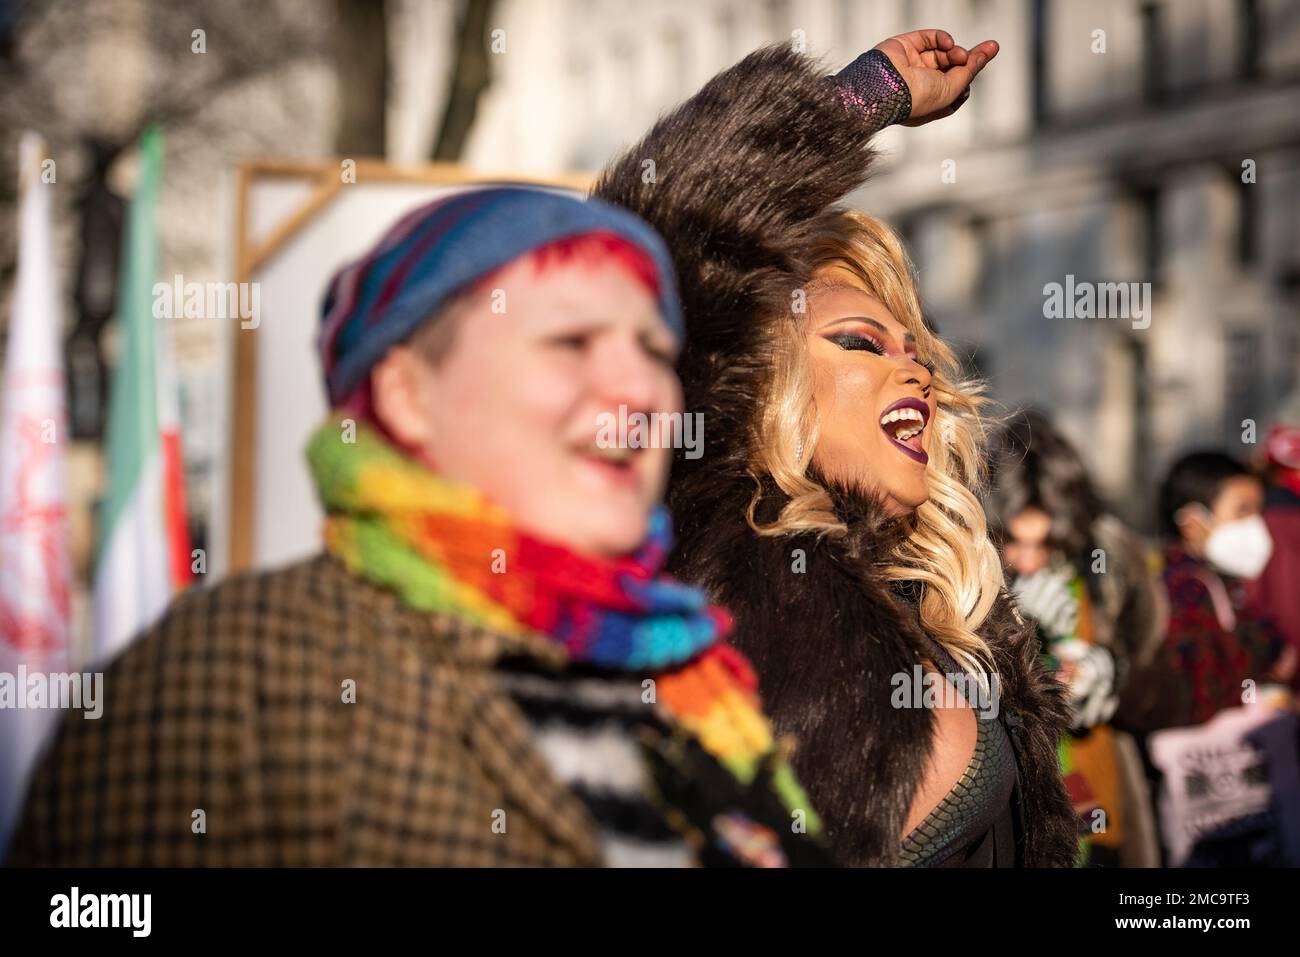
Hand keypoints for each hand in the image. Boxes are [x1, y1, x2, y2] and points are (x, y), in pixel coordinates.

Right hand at [873, 29, 998, 126]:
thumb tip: (989, 51)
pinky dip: (943, 38)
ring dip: (956, 51)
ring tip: (958, 54)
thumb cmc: (917, 99)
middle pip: (952, 68)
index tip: (978, 67)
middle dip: (968, 59)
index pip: (955, 88)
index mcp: (929, 102)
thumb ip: (970, 69)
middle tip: (989, 48)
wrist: (887, 87)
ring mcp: (913, 65)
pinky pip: (930, 38)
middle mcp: (920, 84)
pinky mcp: (906, 47)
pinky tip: (949, 43)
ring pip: (942, 53)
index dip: (968, 78)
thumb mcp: (952, 89)